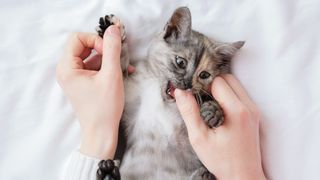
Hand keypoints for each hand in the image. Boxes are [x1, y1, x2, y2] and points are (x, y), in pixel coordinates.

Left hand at [56, 26, 130, 158]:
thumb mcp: (111, 75)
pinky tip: (121, 72)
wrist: (101, 132)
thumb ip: (112, 49)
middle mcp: (66, 71)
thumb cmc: (104, 107)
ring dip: (108, 58)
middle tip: (116, 58)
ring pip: (91, 56)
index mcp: (67, 68)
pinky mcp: (82, 82)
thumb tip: (113, 29)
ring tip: (123, 67)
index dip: (95, 40)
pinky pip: (93, 67)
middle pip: (83, 46)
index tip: (108, 52)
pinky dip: (106, 67)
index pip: (77, 38)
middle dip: (103, 49)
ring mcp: (74, 77)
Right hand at [174, 75, 265, 179]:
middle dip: (211, 84)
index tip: (193, 94)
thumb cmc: (222, 160)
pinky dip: (227, 96)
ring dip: (219, 89)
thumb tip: (181, 92)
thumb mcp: (199, 138)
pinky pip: (239, 94)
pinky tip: (217, 111)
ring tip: (208, 106)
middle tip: (200, 100)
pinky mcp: (253, 114)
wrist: (243, 175)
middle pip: (228, 78)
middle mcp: (248, 107)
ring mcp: (253, 110)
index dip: (202, 85)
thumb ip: (189, 112)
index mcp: (236, 111)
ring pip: (234, 84)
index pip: (218, 81)